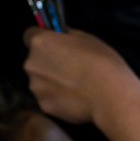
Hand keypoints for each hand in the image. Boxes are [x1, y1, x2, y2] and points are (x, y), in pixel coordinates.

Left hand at [22, 27, 139, 124]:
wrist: (110, 96)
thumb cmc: (102, 62)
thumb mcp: (87, 39)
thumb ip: (66, 36)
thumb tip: (60, 37)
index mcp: (40, 42)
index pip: (29, 35)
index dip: (42, 40)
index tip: (55, 46)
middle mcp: (30, 64)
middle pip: (34, 61)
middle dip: (47, 63)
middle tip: (69, 69)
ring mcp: (36, 87)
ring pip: (40, 82)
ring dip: (51, 83)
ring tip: (74, 88)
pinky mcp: (44, 106)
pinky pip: (48, 99)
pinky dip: (58, 99)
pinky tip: (75, 100)